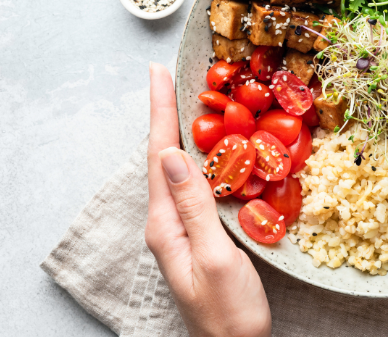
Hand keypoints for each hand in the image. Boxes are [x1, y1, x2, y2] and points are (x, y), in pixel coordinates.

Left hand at [144, 63, 270, 335]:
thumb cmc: (230, 312)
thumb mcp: (214, 257)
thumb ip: (195, 206)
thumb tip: (173, 155)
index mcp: (167, 225)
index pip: (160, 156)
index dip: (160, 112)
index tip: (158, 74)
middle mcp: (168, 223)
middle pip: (163, 157)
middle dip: (165, 114)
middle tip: (169, 77)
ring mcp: (182, 230)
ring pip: (178, 170)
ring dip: (179, 131)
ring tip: (184, 100)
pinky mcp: (199, 235)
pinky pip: (195, 185)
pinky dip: (201, 157)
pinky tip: (212, 150)